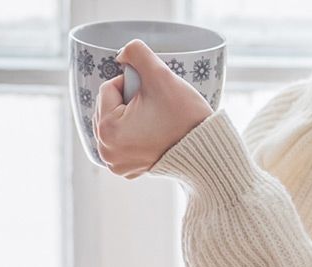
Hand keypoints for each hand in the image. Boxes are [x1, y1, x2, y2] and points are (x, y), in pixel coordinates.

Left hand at [93, 39, 214, 178]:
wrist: (206, 150)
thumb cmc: (184, 116)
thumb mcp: (161, 75)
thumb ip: (136, 52)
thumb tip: (121, 54)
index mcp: (107, 129)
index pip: (108, 88)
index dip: (132, 84)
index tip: (152, 96)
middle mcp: (105, 151)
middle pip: (108, 106)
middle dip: (129, 101)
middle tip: (155, 109)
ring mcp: (115, 163)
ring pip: (114, 121)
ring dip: (130, 114)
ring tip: (154, 121)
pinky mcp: (126, 169)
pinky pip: (122, 139)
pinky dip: (133, 132)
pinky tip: (153, 134)